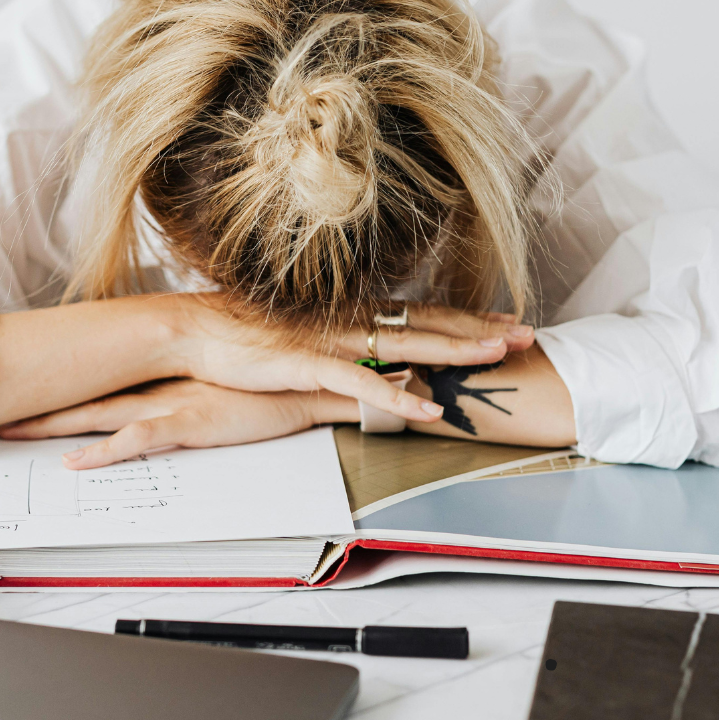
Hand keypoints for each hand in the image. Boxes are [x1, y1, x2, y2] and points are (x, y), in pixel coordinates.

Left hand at [0, 379, 359, 468]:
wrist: (304, 379)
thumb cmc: (267, 385)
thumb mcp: (219, 389)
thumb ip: (189, 393)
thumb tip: (169, 401)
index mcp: (163, 379)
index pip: (102, 385)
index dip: (62, 393)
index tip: (25, 397)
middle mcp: (159, 387)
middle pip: (87, 398)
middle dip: (41, 409)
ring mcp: (170, 402)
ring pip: (99, 415)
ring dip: (56, 426)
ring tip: (16, 436)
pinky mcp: (190, 420)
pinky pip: (138, 439)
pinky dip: (105, 453)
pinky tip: (77, 463)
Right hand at [165, 295, 533, 426]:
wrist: (192, 330)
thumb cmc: (241, 335)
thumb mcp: (298, 336)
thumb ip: (335, 343)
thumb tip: (367, 355)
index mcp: (348, 313)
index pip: (419, 311)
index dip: (463, 316)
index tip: (503, 318)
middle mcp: (348, 321)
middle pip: (426, 322)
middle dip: (478, 327)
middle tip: (526, 333)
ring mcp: (331, 341)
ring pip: (406, 345)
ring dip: (454, 351)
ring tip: (497, 356)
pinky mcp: (309, 365)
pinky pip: (364, 384)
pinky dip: (399, 398)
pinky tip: (430, 408)